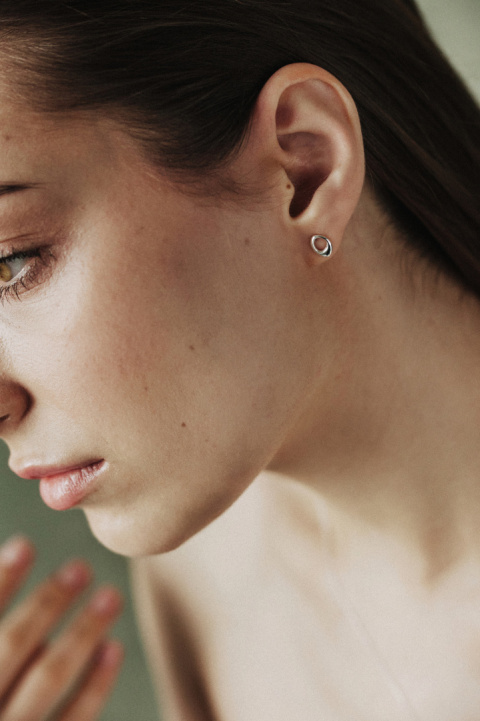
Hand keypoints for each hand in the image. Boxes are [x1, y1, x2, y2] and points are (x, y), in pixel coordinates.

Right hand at [0, 535, 123, 720]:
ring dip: (80, 633)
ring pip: (46, 679)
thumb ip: (0, 636)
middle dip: (46, 604)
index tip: (24, 544)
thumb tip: (23, 578)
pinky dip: (93, 686)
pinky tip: (113, 649)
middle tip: (80, 567)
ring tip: (110, 594)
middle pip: (11, 646)